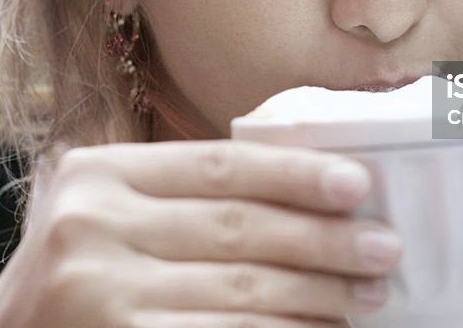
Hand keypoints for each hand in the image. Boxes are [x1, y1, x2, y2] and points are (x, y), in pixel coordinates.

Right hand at [0, 141, 400, 327]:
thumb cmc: (78, 275)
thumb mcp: (110, 213)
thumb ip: (179, 192)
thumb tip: (305, 185)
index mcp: (99, 174)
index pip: (220, 167)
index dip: (297, 174)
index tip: (359, 185)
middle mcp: (90, 227)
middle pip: (239, 230)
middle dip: (323, 240)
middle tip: (384, 248)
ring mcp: (98, 295)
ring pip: (241, 293)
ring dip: (317, 296)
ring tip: (366, 295)